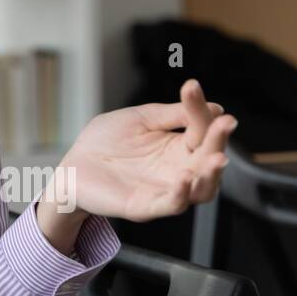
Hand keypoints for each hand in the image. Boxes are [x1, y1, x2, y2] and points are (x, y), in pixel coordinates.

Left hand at [52, 78, 237, 222]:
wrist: (72, 166)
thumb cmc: (105, 142)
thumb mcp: (139, 119)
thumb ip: (171, 114)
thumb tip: (213, 106)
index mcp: (178, 147)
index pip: (201, 129)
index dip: (201, 111)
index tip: (192, 88)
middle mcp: (178, 170)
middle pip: (209, 160)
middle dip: (219, 142)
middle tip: (225, 124)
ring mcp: (164, 190)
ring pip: (202, 190)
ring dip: (212, 174)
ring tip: (217, 157)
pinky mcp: (144, 207)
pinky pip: (170, 205)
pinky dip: (181, 193)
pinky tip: (184, 176)